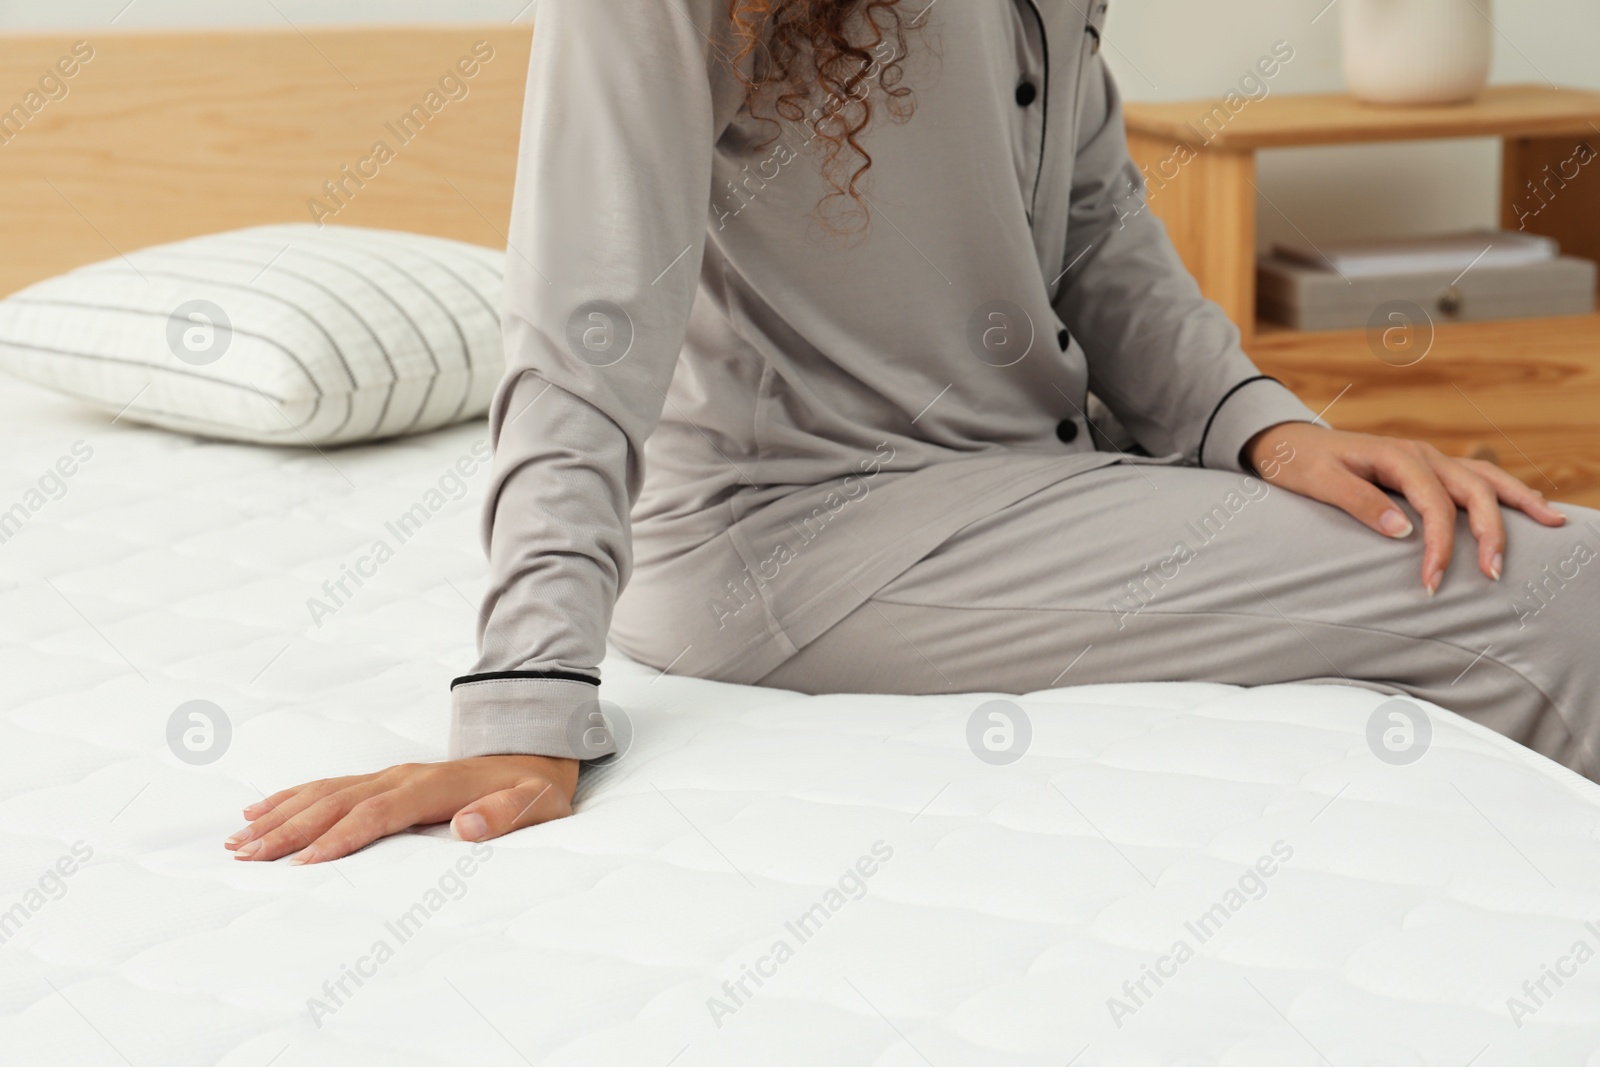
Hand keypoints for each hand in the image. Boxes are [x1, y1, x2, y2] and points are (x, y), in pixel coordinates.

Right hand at [224, 755, 579, 864]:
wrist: (533, 756)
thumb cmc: (532, 792)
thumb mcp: (535, 807)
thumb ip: (503, 817)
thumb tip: (465, 827)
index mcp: (434, 787)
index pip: (378, 813)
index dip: (341, 836)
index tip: (305, 862)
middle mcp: (402, 776)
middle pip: (337, 802)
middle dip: (290, 829)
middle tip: (246, 856)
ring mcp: (388, 774)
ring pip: (324, 792)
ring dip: (279, 814)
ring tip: (237, 839)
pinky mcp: (382, 778)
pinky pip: (328, 785)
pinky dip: (291, 796)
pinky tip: (257, 809)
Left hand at [1242, 422, 1566, 593]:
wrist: (1288, 443)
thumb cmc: (1300, 464)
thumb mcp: (1320, 483)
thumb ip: (1360, 503)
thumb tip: (1404, 531)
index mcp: (1396, 456)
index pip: (1433, 504)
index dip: (1439, 544)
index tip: (1433, 581)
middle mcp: (1421, 454)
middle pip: (1472, 490)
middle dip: (1489, 532)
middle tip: (1494, 574)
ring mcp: (1428, 458)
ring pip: (1485, 478)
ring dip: (1517, 502)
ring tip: (1551, 524)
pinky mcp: (1427, 467)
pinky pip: (1475, 477)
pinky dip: (1505, 490)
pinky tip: (1528, 505)